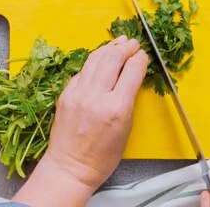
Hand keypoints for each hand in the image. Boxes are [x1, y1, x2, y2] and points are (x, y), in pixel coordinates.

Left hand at [12, 35, 147, 206]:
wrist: (71, 167)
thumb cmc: (103, 156)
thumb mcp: (126, 128)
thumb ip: (128, 100)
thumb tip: (131, 76)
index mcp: (116, 108)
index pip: (132, 71)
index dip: (140, 59)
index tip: (143, 55)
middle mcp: (96, 97)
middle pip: (113, 59)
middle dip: (125, 48)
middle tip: (133, 43)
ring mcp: (78, 93)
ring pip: (95, 59)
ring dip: (109, 48)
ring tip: (119, 42)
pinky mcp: (65, 94)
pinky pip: (82, 71)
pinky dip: (94, 61)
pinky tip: (101, 58)